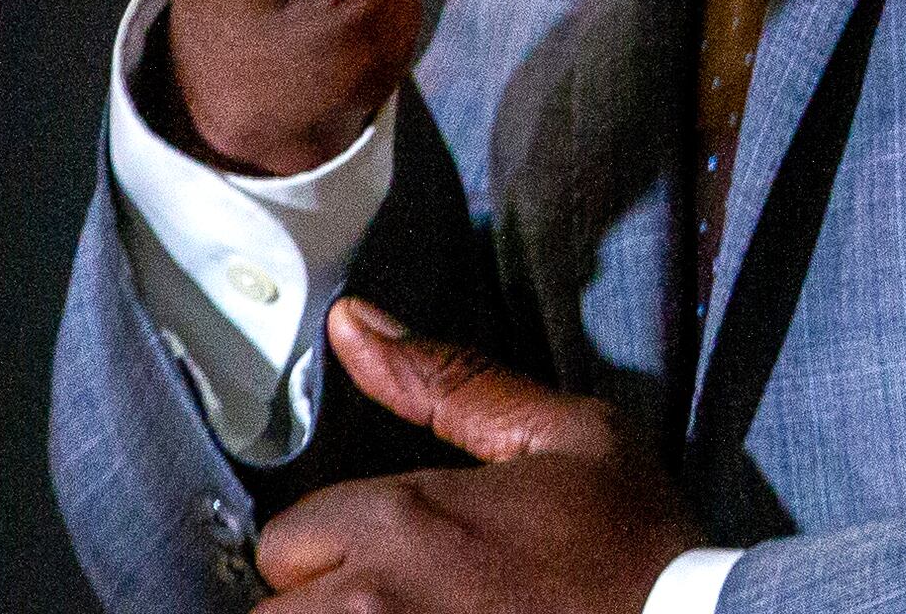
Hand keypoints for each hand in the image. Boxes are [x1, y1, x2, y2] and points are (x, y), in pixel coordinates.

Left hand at [255, 299, 698, 610]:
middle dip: (327, 602)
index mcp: (399, 523)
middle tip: (406, 599)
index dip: (339, 546)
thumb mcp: (567, 437)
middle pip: (272, 610)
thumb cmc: (633, 548)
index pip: (285, 540)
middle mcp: (370, 604)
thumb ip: (450, 380)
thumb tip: (353, 319)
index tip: (395, 557)